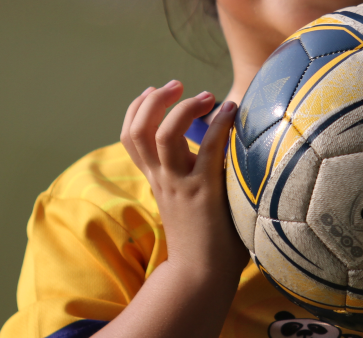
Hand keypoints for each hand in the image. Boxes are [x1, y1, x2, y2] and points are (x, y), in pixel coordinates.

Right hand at [120, 81, 249, 281]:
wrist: (200, 277)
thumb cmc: (202, 241)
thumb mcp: (186, 201)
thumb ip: (189, 177)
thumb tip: (215, 150)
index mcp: (156, 180)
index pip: (130, 137)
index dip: (138, 108)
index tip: (155, 91)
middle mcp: (162, 179)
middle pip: (138, 130)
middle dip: (155, 100)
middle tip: (177, 85)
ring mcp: (181, 184)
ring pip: (164, 135)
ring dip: (184, 107)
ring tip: (206, 96)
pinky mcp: (204, 192)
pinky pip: (208, 149)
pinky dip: (219, 125)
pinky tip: (231, 111)